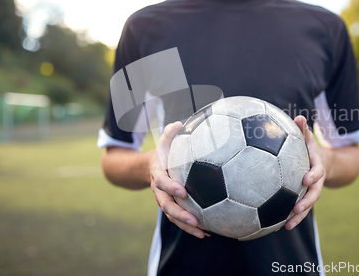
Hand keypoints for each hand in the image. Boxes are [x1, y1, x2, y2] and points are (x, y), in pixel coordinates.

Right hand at [150, 121, 206, 238]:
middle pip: (166, 206)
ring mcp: (165, 200)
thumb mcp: (165, 141)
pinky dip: (191, 227)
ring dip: (186, 226)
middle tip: (195, 220)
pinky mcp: (173, 207)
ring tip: (202, 233)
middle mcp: (160, 191)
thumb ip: (171, 133)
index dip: (171, 188)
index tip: (183, 192)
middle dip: (180, 214)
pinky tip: (207, 233)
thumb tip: (179, 124)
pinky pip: (180, 219)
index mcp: (159, 174)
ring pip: (173, 217)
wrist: (151, 167)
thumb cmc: (165, 152)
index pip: (162, 183)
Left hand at [285, 116, 330, 230]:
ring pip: (306, 206)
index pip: (317, 172)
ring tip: (287, 226)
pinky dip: (290, 218)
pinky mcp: (304, 199)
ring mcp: (311, 192)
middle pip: (313, 194)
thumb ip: (303, 130)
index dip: (313, 176)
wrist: (325, 164)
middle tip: (296, 209)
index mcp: (317, 167)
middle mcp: (316, 182)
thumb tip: (298, 117)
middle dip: (306, 202)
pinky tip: (277, 227)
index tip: (306, 179)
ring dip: (298, 217)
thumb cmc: (311, 149)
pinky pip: (298, 210)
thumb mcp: (309, 139)